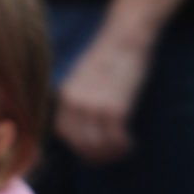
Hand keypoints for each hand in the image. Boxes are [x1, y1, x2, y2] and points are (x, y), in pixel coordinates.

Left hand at [54, 30, 151, 163]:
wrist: (123, 38)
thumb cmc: (106, 56)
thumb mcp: (80, 77)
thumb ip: (77, 99)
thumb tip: (80, 122)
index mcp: (65, 96)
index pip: (64, 133)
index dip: (77, 146)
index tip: (90, 149)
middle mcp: (76, 104)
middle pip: (80, 144)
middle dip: (95, 155)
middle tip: (109, 155)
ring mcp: (94, 107)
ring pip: (98, 145)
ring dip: (111, 153)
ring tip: (122, 150)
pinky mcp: (115, 108)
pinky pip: (116, 138)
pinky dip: (123, 145)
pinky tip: (130, 143)